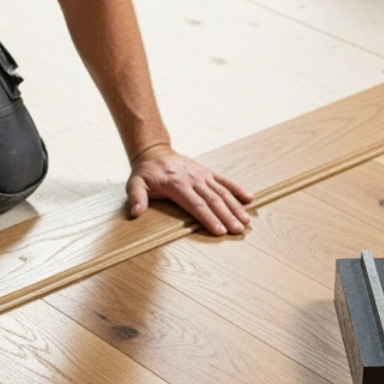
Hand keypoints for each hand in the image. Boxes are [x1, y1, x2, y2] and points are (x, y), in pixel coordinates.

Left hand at [126, 145, 252, 234]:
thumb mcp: (134, 184)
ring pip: (222, 192)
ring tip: (246, 221)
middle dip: (227, 216)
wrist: (154, 153)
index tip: (220, 230)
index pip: (196, 205)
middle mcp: (193, 179)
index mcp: (177, 185)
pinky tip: (249, 198)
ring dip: (235, 206)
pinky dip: (237, 189)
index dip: (209, 218)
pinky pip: (225, 181)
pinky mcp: (208, 172)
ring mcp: (202, 175)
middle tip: (238, 230)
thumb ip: (136, 198)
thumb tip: (136, 213)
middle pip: (213, 200)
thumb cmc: (145, 173)